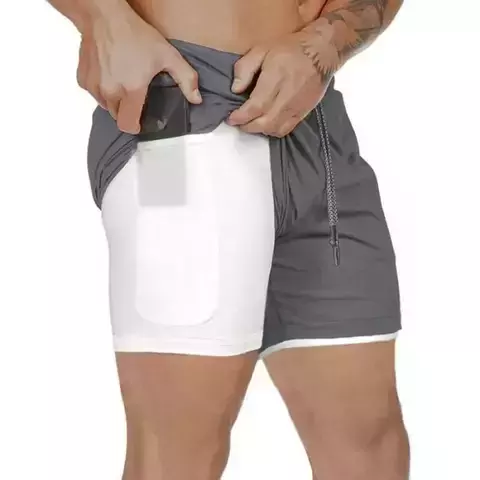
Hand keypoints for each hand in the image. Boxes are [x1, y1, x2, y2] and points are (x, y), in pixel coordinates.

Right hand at [76, 4, 201, 133]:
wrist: (103, 16)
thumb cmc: (135, 34)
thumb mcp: (168, 55)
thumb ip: (186, 79)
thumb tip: (197, 99)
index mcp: (131, 90)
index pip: (128, 125)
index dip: (135, 126)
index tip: (140, 121)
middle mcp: (110, 92)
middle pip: (118, 116)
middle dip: (127, 110)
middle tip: (135, 95)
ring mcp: (94, 87)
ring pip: (106, 106)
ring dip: (115, 100)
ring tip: (123, 82)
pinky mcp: (83, 79)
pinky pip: (95, 94)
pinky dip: (102, 90)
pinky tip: (111, 74)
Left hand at [227, 32, 331, 137]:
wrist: (322, 52)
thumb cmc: (290, 49)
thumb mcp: (262, 50)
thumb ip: (245, 68)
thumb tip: (235, 89)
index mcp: (275, 80)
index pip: (255, 107)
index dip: (240, 117)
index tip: (230, 119)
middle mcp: (286, 98)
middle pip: (263, 123)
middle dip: (247, 126)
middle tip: (238, 122)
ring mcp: (296, 108)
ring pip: (274, 129)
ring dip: (259, 130)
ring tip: (251, 123)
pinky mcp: (302, 113)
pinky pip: (285, 130)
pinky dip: (272, 131)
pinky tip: (266, 125)